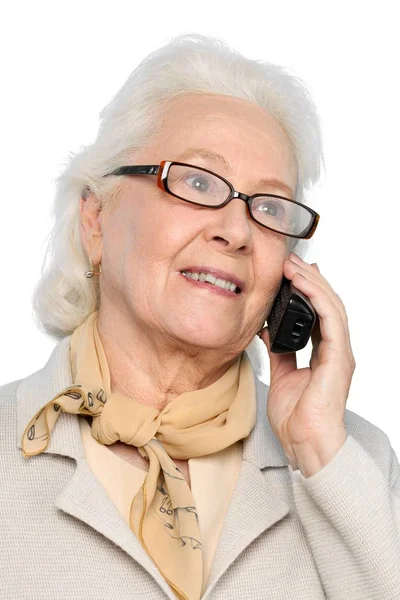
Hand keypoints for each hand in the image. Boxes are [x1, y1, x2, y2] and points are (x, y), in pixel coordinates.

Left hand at [259, 253, 354, 476]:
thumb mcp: (282, 375)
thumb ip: (280, 353)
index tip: (292, 274)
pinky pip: (331, 319)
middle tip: (291, 261)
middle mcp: (334, 350)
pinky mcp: (338, 357)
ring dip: (313, 282)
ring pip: (332, 306)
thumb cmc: (296, 418)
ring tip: (295, 265)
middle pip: (327, 304)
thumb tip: (268, 332)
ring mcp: (339, 352)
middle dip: (309, 280)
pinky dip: (318, 297)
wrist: (305, 443)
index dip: (307, 291)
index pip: (318, 313)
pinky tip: (303, 283)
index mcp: (323, 354)